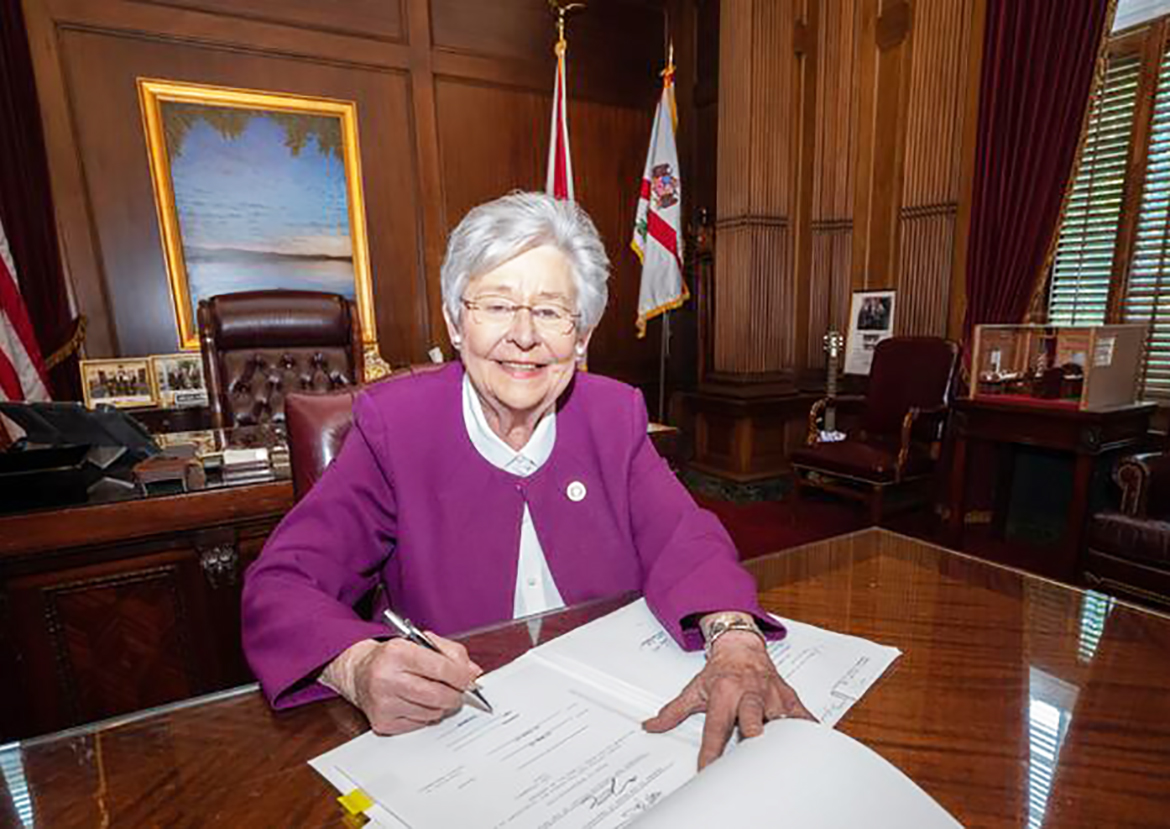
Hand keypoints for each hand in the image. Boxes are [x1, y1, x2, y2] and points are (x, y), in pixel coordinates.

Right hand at [324, 634, 482, 735]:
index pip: (440, 668)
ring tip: (434, 695)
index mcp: (397, 652)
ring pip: (431, 712)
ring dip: (440, 706)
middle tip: (458, 692)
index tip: (469, 680)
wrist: (359, 673)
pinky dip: (425, 716)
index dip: (460, 676)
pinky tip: (417, 703)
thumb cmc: (394, 657)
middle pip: (437, 695)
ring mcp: (382, 702)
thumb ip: (451, 653)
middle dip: (455, 695)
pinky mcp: (382, 722)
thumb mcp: (421, 643)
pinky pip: (419, 724)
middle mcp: (386, 677)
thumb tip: (473, 673)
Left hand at [642, 631, 813, 769]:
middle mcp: (748, 693)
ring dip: (780, 735)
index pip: (715, 727)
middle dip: (752, 731)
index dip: (710, 750)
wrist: (740, 646)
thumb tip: (652, 726)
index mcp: (724, 693)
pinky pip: (802, 715)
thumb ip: (673, 711)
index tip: (707, 769)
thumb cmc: (721, 670)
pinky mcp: (788, 697)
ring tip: (780, 754)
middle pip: (751, 716)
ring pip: (780, 717)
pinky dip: (807, 729)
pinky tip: (809, 743)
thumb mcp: (694, 689)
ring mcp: (770, 695)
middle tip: (751, 749)